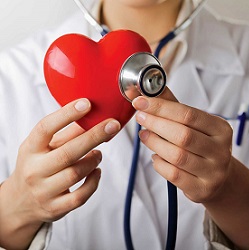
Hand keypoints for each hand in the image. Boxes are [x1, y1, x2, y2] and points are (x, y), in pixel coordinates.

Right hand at [0, 98, 120, 248]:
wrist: (21, 201)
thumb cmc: (37, 166)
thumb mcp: (43, 147)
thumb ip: (67, 133)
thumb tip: (92, 116)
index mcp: (30, 149)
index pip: (46, 128)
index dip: (67, 114)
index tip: (87, 103)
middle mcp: (35, 170)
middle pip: (68, 152)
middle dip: (94, 136)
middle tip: (113, 125)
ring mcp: (44, 191)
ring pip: (77, 173)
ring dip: (94, 160)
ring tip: (98, 153)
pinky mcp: (56, 208)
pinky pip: (81, 196)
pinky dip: (94, 182)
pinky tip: (96, 172)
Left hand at [132, 87, 248, 248]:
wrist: (218, 177)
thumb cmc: (201, 145)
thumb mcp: (194, 124)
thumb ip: (173, 106)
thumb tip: (148, 90)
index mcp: (220, 129)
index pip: (188, 114)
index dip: (161, 107)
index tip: (140, 102)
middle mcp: (220, 150)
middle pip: (182, 135)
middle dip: (155, 124)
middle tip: (140, 118)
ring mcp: (213, 172)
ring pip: (177, 155)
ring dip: (154, 143)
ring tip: (144, 135)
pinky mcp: (201, 189)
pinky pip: (173, 174)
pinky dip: (159, 163)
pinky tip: (155, 156)